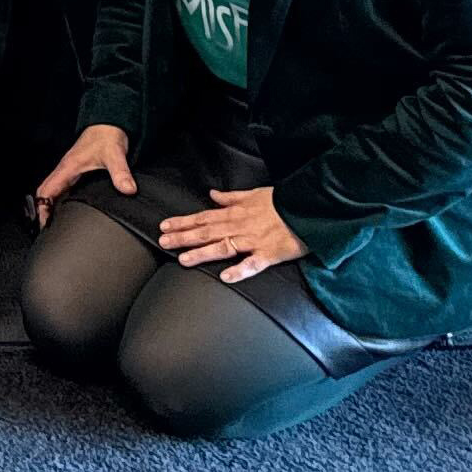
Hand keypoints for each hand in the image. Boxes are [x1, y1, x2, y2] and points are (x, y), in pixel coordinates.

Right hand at [30, 123, 136, 224]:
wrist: (109, 125)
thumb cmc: (107, 136)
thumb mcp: (114, 154)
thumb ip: (120, 172)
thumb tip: (127, 189)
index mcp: (68, 167)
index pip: (46, 190)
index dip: (42, 207)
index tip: (44, 223)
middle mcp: (66, 171)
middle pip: (45, 193)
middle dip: (43, 211)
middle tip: (47, 229)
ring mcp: (70, 172)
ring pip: (53, 191)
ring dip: (51, 206)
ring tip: (54, 225)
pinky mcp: (77, 173)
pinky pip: (63, 189)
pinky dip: (60, 201)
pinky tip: (67, 211)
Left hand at [159, 185, 306, 282]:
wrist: (309, 207)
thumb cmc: (283, 201)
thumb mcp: (254, 194)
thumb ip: (231, 197)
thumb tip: (212, 194)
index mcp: (236, 213)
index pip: (203, 217)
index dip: (183, 222)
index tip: (164, 225)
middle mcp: (240, 226)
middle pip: (207, 232)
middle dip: (184, 237)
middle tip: (162, 241)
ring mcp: (254, 241)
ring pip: (223, 247)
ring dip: (202, 253)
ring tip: (183, 259)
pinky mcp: (270, 254)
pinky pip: (253, 264)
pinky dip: (240, 270)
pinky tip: (225, 277)